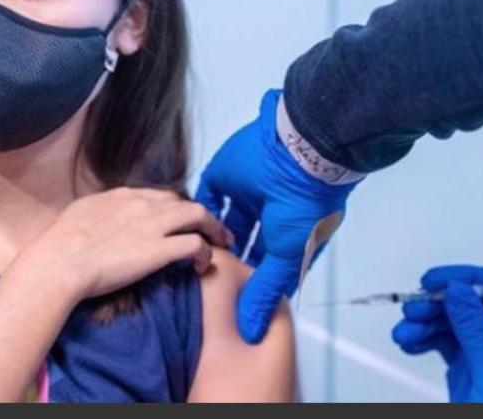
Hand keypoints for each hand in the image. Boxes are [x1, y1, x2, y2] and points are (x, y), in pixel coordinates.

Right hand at [29, 187, 232, 301]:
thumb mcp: (80, 214)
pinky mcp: (161, 250)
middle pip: (183, 202)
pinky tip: (203, 265)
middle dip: (201, 215)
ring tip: (221, 242)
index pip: (160, 196)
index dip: (174, 208)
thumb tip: (100, 218)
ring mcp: (154, 225)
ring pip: (198, 214)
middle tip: (213, 230)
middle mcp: (143, 204)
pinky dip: (206, 252)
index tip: (180, 221)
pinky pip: (196, 245)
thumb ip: (99, 212)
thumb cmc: (60, 244)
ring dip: (213, 228)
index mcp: (123, 195)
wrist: (60, 262)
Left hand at [195, 89, 358, 342]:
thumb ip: (265, 290)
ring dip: (207, 237)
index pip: (265, 266)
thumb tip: (251, 330)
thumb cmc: (301, 211)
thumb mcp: (289, 256)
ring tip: (189, 257)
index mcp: (288, 236)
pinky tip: (181, 226)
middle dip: (224, 261)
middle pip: (241, 246)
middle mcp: (267, 217)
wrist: (297, 153)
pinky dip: (193, 209)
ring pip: (220, 222)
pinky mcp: (225, 177)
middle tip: (201, 280)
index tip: (227, 304)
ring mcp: (246, 195)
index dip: (248, 283)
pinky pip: (204, 195)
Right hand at [391, 265, 482, 402]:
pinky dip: (424, 341)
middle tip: (412, 309)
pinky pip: (444, 344)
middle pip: (470, 304)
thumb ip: (475, 324)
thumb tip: (458, 288)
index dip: (464, 279)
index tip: (434, 280)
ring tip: (405, 333)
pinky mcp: (471, 370)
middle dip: (437, 304)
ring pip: (452, 323)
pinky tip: (410, 343)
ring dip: (425, 324)